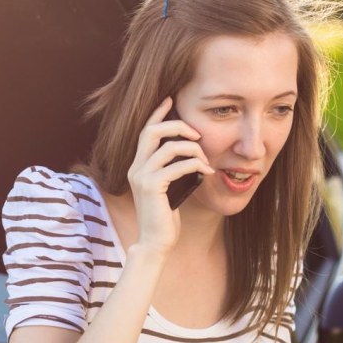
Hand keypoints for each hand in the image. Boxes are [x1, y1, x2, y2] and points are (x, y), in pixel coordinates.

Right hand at [126, 97, 214, 253]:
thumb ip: (173, 168)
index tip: (170, 99)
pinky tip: (206, 172)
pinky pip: (177, 165)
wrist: (156, 242)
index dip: (157, 113)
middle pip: (152, 131)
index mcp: (138, 166)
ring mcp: (141, 177)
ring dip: (193, 149)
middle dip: (177, 125)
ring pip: (168, 147)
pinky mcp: (152, 187)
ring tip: (206, 160)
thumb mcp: (169, 187)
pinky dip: (195, 164)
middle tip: (197, 133)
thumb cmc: (165, 217)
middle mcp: (135, 168)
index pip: (145, 131)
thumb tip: (193, 151)